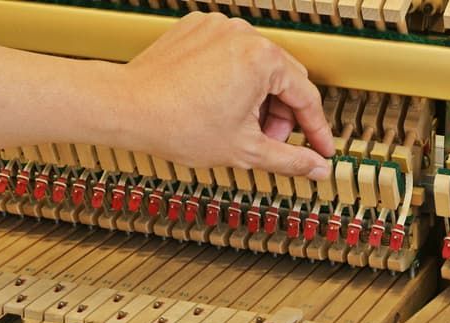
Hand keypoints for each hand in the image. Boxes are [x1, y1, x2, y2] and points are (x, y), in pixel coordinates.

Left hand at [117, 12, 334, 177]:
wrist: (128, 107)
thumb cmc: (176, 124)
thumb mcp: (245, 151)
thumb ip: (290, 161)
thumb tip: (317, 168)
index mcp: (262, 59)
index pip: (307, 97)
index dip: (317, 131)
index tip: (321, 148)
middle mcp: (244, 34)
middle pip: (284, 79)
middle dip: (281, 116)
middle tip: (267, 143)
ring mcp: (219, 27)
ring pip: (258, 67)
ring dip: (258, 98)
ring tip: (236, 125)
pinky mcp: (198, 29)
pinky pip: (230, 55)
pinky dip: (232, 79)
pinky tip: (216, 104)